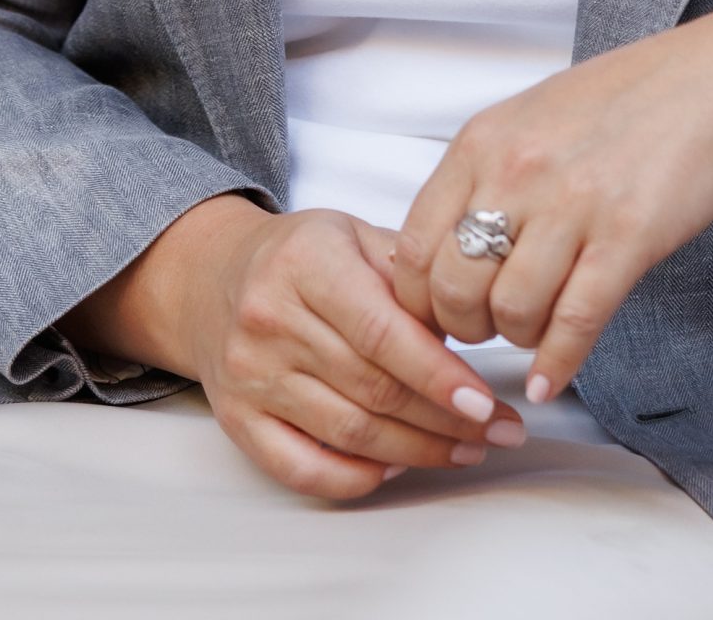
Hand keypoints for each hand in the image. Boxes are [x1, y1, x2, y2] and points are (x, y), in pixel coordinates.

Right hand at [59, 195, 524, 497]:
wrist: (215, 278)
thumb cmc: (302, 256)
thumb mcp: (355, 235)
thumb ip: (410, 274)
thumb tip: (472, 322)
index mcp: (307, 264)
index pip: (382, 332)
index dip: (439, 375)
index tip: (486, 402)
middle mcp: (271, 320)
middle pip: (372, 389)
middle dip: (445, 419)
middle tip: (496, 430)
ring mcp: (251, 377)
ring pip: (348, 433)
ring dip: (416, 451)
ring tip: (465, 449)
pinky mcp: (238, 421)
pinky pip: (302, 468)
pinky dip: (356, 477)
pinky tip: (397, 466)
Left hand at [392, 0, 712, 403]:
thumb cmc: (625, 99)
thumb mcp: (530, 116)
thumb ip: (484, 175)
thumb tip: (446, 248)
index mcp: (483, 141)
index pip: (413, 246)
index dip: (419, 299)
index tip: (439, 316)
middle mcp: (517, 171)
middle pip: (453, 289)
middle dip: (465, 327)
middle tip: (488, 328)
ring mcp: (572, 205)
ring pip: (511, 312)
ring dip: (517, 340)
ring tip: (534, 332)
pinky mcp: (627, 237)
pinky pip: (575, 321)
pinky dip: (557, 364)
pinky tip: (550, 382)